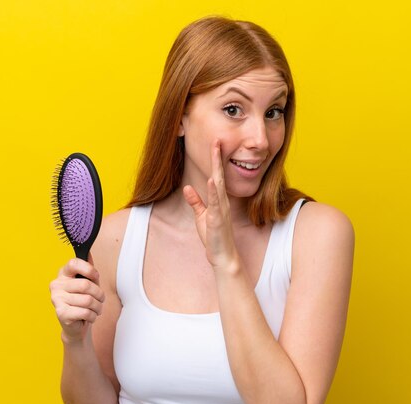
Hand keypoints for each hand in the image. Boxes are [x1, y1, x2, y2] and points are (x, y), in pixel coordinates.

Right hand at [49, 256, 105, 343]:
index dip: (89, 270)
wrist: (76, 325)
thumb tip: (88, 252)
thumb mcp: (88, 283)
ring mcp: (56, 299)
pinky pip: (85, 312)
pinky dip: (92, 316)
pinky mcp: (61, 313)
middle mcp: (56, 284)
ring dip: (97, 307)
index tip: (96, 277)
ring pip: (87, 300)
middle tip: (100, 300)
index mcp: (63, 274)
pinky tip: (89, 316)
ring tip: (96, 309)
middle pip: (85, 285)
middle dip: (99, 294)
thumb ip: (88, 269)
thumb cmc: (83, 301)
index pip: (74, 263)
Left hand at [183, 141, 238, 270]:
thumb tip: (188, 187)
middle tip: (217, 141)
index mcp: (218, 200)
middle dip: (218, 158)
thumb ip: (195, 201)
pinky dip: (214, 191)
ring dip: (218, 169)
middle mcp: (222, 201)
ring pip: (220, 185)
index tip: (214, 145)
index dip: (215, 161)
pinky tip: (213, 180)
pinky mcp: (218, 219)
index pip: (217, 176)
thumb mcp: (201, 216)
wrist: (222, 255)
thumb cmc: (213, 236)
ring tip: (216, 153)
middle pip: (220, 175)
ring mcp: (221, 210)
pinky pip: (216, 203)